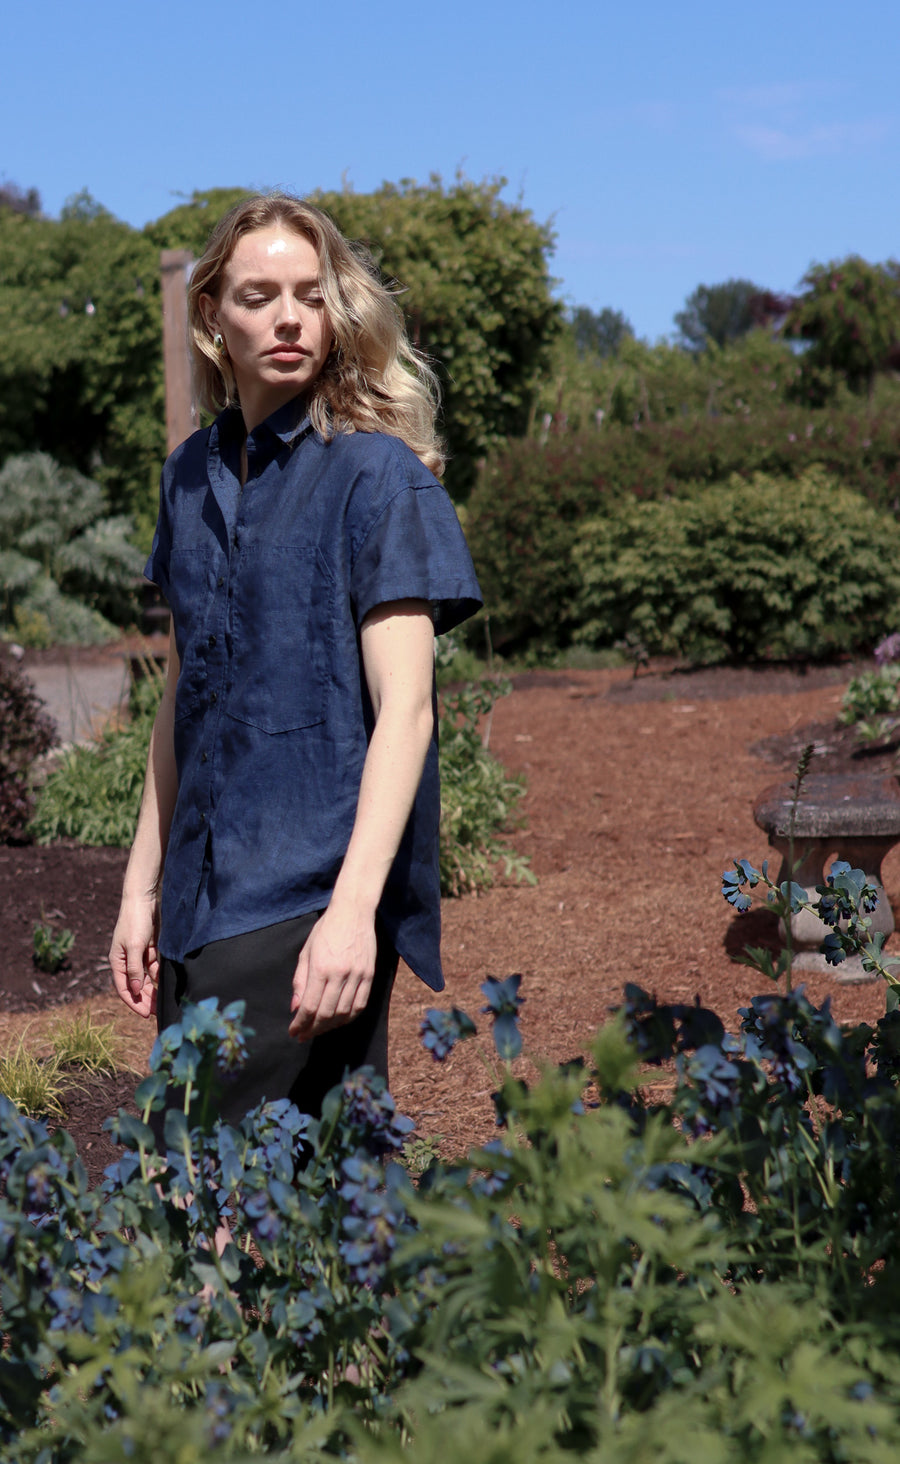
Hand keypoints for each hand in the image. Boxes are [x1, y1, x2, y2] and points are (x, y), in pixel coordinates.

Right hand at [109, 896, 159, 1018]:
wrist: (144, 900)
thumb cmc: (135, 921)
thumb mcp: (135, 946)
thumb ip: (135, 969)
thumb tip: (136, 990)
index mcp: (117, 962)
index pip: (124, 988)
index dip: (134, 1002)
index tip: (145, 1014)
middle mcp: (126, 961)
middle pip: (136, 986)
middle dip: (146, 1000)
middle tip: (158, 1012)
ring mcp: (138, 956)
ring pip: (146, 979)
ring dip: (153, 990)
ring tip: (164, 1001)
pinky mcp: (149, 950)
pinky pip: (154, 968)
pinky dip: (159, 976)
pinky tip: (166, 983)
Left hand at [288, 903, 375, 1041]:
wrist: (353, 912)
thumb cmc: (325, 930)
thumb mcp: (306, 952)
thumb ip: (300, 982)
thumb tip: (296, 1009)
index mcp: (321, 968)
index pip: (310, 1006)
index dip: (300, 1024)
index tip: (293, 1032)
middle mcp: (340, 974)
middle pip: (326, 1014)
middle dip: (312, 1029)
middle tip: (303, 1035)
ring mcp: (358, 975)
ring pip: (344, 1013)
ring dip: (329, 1026)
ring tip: (318, 1029)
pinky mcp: (369, 975)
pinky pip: (360, 1005)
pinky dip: (348, 1018)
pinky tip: (338, 1021)